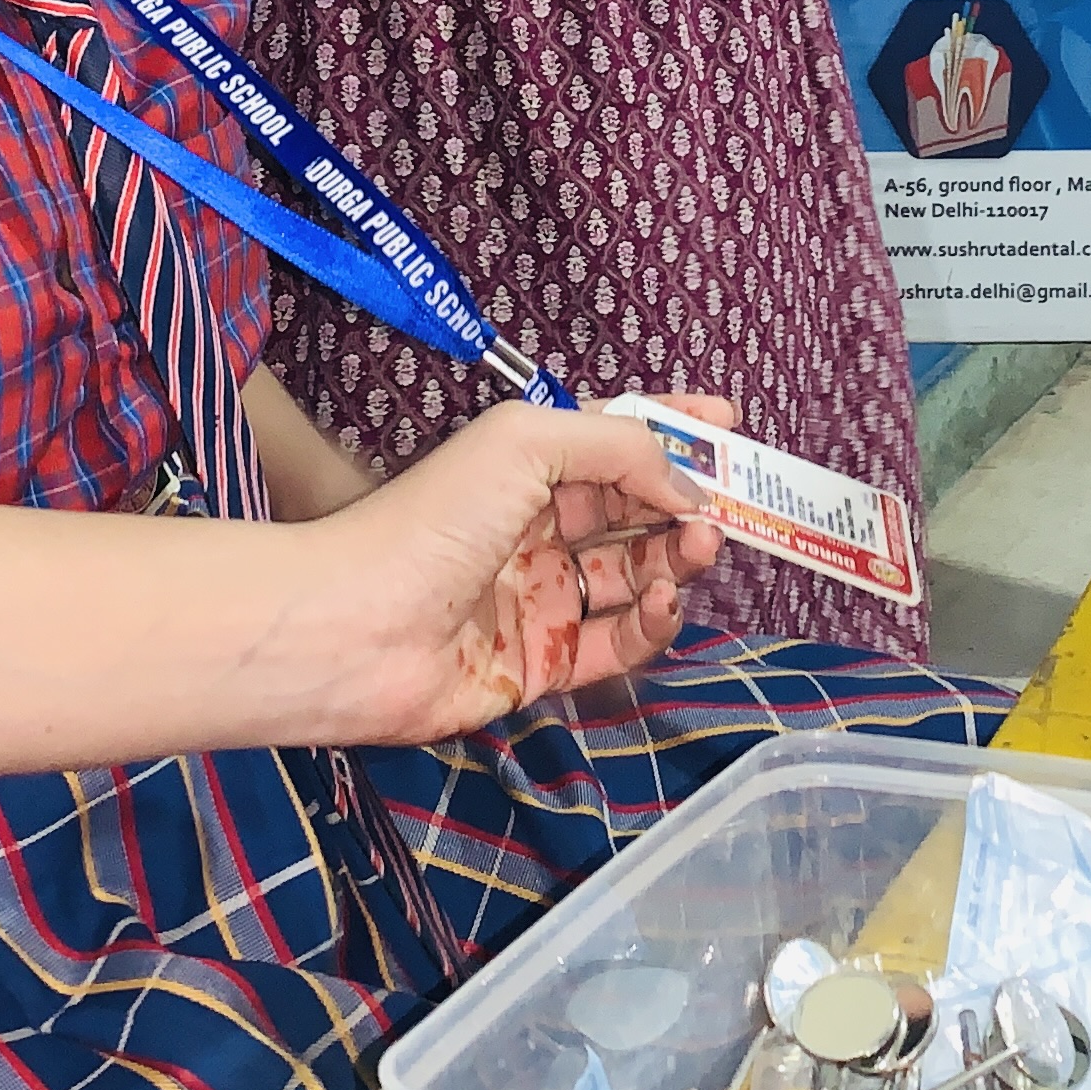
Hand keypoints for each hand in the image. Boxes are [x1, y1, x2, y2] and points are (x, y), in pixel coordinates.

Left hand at [305, 399, 722, 743]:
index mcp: (526, 467)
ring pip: (635, 575)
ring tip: (702, 545)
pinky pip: (618, 641)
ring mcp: (541, 598)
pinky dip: (653, 621)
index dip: (671, 432)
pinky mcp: (543, 663)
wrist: (356, 628)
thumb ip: (620, 447)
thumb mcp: (527, 441)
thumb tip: (689, 485)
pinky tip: (665, 599)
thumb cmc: (433, 519)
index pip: (613, 441)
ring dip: (678, 557)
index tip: (730, 425)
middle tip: (734, 504)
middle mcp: (536, 529)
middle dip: (687, 500)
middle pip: (634, 509)